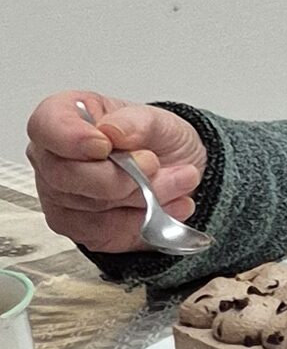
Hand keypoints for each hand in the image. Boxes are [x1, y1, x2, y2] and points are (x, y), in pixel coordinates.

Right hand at [27, 93, 207, 254]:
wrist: (175, 169)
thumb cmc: (154, 138)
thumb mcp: (158, 119)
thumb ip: (136, 121)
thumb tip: (113, 130)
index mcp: (63, 116)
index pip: (46, 126)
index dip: (72, 138)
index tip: (106, 145)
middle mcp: (52, 157)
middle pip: (67, 175)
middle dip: (122, 176)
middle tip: (156, 165)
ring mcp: (59, 195)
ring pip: (91, 207)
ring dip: (143, 198)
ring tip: (177, 183)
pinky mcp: (76, 227)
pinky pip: (104, 232)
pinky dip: (141, 222)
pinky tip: (166, 208)